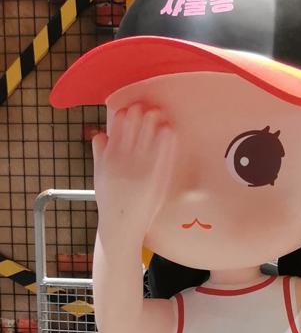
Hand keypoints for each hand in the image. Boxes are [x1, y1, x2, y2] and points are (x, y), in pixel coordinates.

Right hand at [93, 104, 175, 243]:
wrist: (121, 227)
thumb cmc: (111, 201)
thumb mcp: (99, 177)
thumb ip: (99, 155)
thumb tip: (99, 135)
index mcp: (109, 161)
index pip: (114, 133)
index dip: (121, 118)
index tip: (127, 106)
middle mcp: (124, 164)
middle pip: (131, 134)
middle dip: (138, 118)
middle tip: (145, 105)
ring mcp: (141, 171)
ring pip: (147, 141)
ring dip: (152, 125)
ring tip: (158, 112)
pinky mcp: (156, 179)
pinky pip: (163, 156)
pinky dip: (166, 142)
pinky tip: (170, 130)